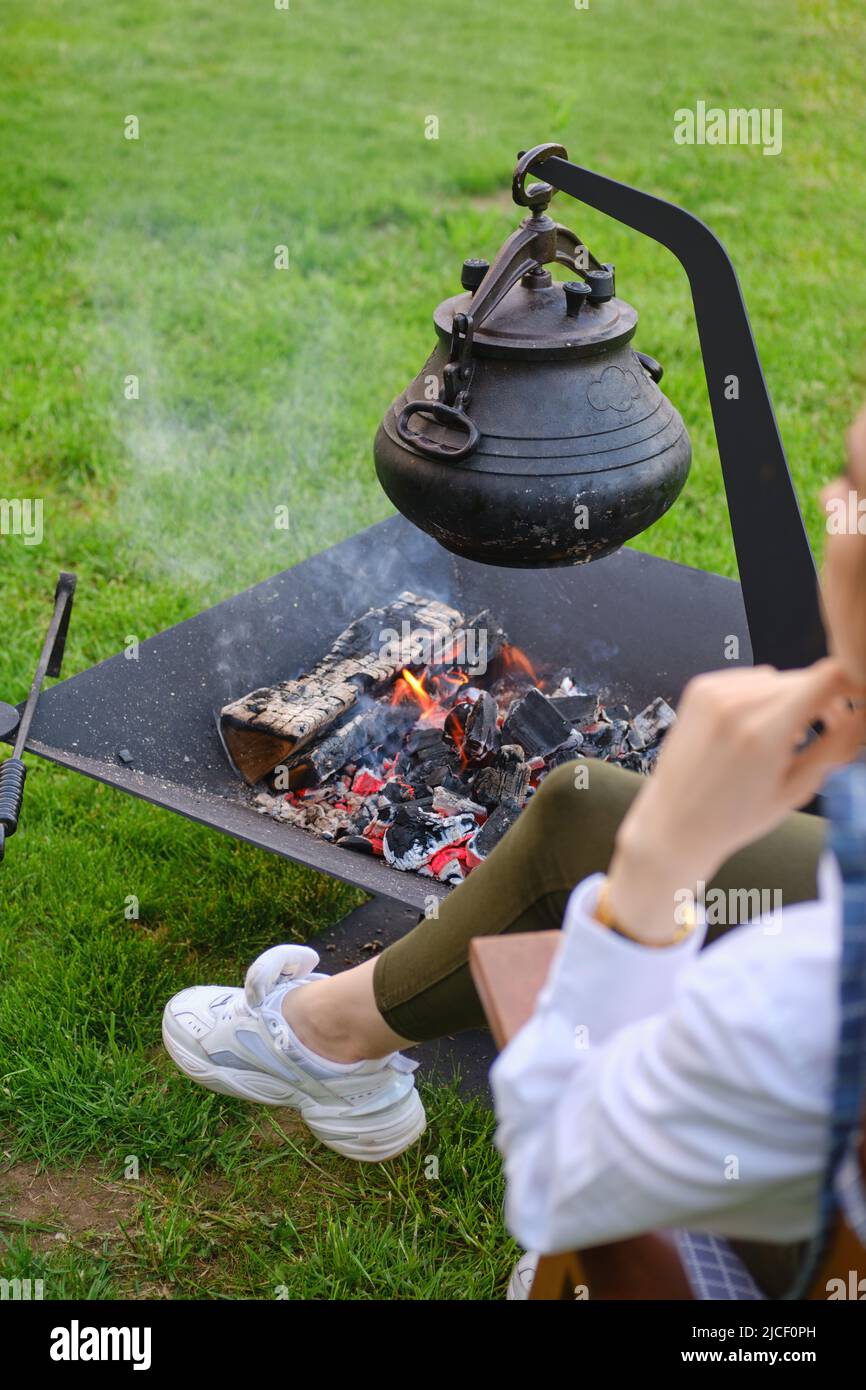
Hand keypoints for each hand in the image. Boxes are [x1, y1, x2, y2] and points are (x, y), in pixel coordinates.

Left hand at [605, 659, 865, 945]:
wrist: (675, 822)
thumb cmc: (736, 817)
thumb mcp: (797, 788)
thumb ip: (840, 745)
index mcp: (764, 731)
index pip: (829, 677)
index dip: (854, 684)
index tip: (860, 702)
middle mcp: (737, 703)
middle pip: (806, 677)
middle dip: (827, 699)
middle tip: (831, 729)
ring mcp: (714, 692)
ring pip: (779, 678)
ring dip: (793, 699)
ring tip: (788, 738)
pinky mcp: (700, 687)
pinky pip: (750, 679)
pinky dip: (762, 697)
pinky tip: (756, 729)